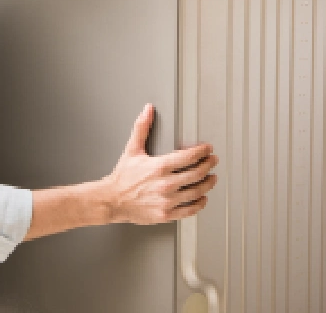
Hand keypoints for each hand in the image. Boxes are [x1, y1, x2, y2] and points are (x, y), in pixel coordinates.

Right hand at [103, 103, 217, 224]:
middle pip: (197, 174)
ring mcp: (167, 201)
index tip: (207, 149)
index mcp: (159, 167)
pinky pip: (189, 210)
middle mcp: (165, 185)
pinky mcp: (166, 214)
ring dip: (208, 184)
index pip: (189, 157)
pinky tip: (202, 198)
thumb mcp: (132, 149)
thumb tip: (148, 111)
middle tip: (213, 161)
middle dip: (208, 165)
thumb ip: (142, 128)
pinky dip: (199, 204)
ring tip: (211, 178)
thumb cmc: (122, 177)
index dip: (202, 151)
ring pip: (196, 191)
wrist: (112, 200)